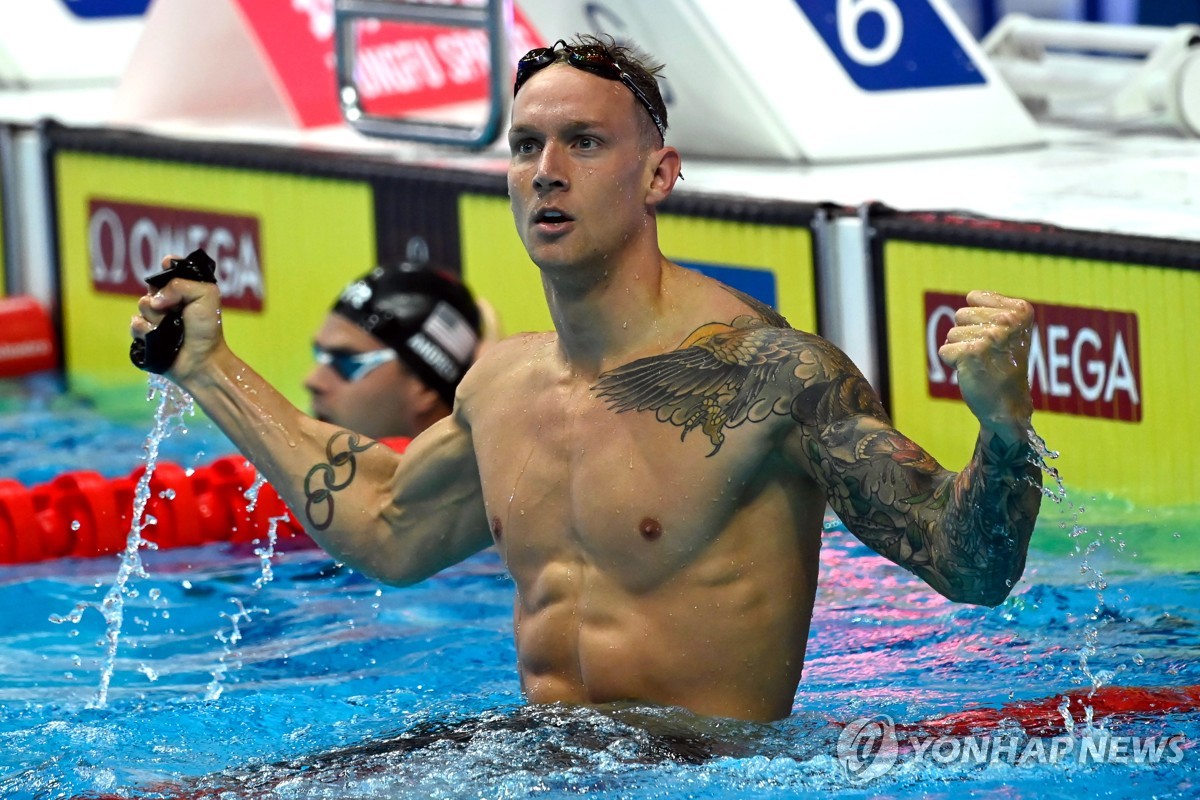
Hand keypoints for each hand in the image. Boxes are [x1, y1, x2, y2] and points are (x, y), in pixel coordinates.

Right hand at [129, 255, 226, 382]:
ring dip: (156, 316)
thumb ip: (181, 285)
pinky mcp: (146, 334)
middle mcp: (169, 302)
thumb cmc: (207, 329)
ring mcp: (156, 318)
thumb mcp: (206, 296)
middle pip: (151, 287)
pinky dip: (147, 330)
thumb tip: (154, 299)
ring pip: (141, 305)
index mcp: (185, 290)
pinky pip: (135, 324)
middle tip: (175, 308)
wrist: (201, 360)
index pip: (169, 269)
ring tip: (171, 327)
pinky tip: (159, 338)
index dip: (166, 267)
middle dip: (161, 295)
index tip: (166, 267)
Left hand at [937, 291, 1033, 437]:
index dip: (977, 319)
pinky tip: (972, 371)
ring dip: (960, 349)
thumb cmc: (1004, 366)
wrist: (1007, 405)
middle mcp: (1008, 321)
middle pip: (961, 314)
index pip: (974, 298)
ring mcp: (990, 337)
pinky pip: (945, 351)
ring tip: (981, 362)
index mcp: (1021, 310)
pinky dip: (953, 363)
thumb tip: (971, 296)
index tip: (996, 338)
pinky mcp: (971, 353)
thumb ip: (994, 309)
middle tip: (987, 353)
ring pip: (952, 333)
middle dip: (967, 334)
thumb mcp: (1010, 331)